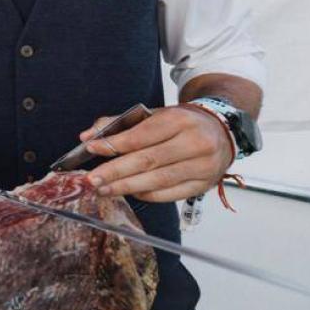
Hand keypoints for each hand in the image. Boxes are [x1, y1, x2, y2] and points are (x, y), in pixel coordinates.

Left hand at [82, 106, 233, 201]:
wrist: (221, 131)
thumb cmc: (182, 123)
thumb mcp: (155, 115)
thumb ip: (120, 123)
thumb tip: (87, 136)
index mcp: (180, 120)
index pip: (141, 136)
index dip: (114, 145)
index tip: (91, 148)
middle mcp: (195, 143)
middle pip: (148, 161)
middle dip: (115, 171)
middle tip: (92, 179)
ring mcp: (202, 166)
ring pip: (158, 180)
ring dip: (126, 187)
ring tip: (103, 189)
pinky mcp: (204, 185)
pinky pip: (170, 194)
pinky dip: (147, 195)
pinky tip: (129, 192)